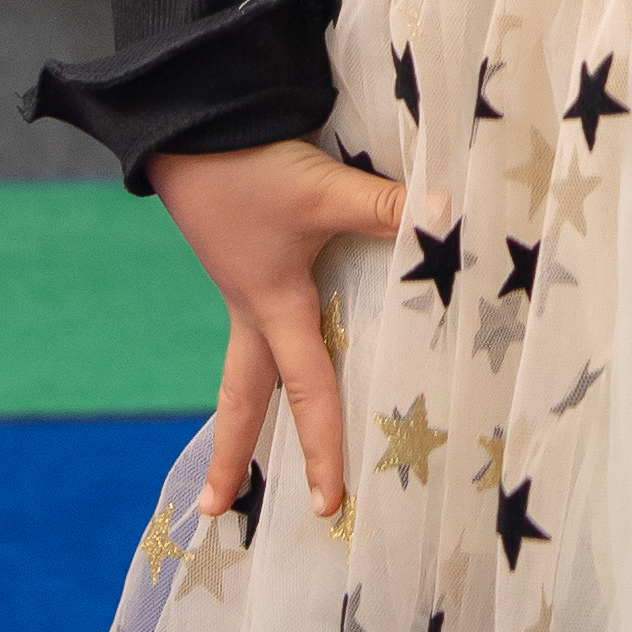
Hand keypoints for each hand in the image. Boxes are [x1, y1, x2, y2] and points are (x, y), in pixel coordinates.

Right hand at [148, 135, 417, 522]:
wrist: (184, 121)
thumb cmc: (249, 166)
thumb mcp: (322, 191)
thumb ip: (386, 209)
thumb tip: (447, 220)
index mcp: (273, 308)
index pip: (308, 392)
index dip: (323, 448)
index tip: (327, 505)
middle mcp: (252, 306)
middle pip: (244, 395)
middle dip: (232, 452)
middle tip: (215, 510)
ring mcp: (241, 281)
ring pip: (245, 357)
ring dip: (244, 400)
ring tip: (243, 439)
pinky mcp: (241, 252)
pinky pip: (254, 315)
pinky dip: (263, 341)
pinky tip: (279, 328)